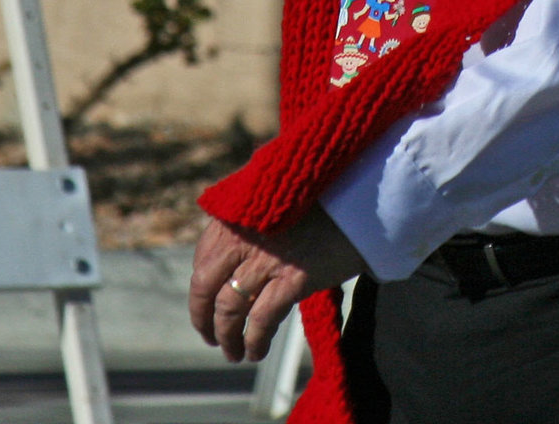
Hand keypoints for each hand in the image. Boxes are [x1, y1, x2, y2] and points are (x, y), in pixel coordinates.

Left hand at [188, 208, 365, 362]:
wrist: (358, 205)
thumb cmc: (315, 204)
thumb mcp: (269, 204)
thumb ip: (243, 226)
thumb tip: (223, 267)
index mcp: (233, 214)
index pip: (202, 259)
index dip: (201, 290)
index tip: (205, 307)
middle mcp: (242, 235)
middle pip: (206, 286)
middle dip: (203, 319)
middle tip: (211, 337)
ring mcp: (266, 258)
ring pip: (230, 308)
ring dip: (227, 337)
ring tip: (234, 353)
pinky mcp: (292, 279)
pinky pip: (262, 320)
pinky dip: (255, 341)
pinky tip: (256, 352)